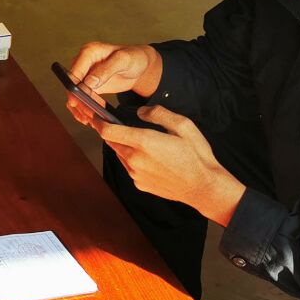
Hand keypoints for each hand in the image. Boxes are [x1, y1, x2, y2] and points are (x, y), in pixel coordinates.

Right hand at [63, 41, 162, 126]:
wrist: (139, 66)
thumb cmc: (133, 58)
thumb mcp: (123, 61)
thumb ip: (106, 69)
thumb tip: (88, 82)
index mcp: (89, 52)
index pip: (74, 71)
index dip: (73, 86)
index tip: (75, 100)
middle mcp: (83, 63)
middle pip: (72, 84)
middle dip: (76, 100)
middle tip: (87, 114)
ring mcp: (85, 75)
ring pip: (74, 93)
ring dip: (78, 107)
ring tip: (87, 119)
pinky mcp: (88, 86)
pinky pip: (81, 98)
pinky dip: (82, 108)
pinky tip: (88, 117)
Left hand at [97, 105, 244, 225]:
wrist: (203, 187)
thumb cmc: (196, 155)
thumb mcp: (183, 125)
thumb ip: (158, 114)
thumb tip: (140, 112)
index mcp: (143, 142)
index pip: (108, 131)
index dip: (98, 122)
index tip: (96, 116)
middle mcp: (135, 159)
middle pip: (112, 142)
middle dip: (112, 132)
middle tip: (120, 125)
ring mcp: (136, 174)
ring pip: (120, 155)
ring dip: (125, 146)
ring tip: (144, 143)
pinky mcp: (139, 184)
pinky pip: (130, 168)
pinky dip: (134, 160)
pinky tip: (152, 159)